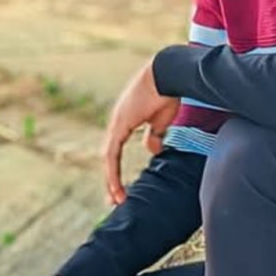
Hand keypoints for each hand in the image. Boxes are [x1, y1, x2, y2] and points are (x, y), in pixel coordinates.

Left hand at [99, 57, 179, 204]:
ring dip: (110, 181)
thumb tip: (152, 149)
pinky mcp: (119, 125)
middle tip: (114, 201)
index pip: (115, 153)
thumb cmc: (167, 93)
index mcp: (124, 124)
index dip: (116, 172)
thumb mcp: (160, 120)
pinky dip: (112, 171)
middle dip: (110, 181)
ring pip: (107, 159)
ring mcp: (115, 124)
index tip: (121, 190)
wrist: (168, 74)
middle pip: (108, 158)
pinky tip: (116, 186)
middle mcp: (116, 125)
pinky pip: (111, 154)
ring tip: (116, 199)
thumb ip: (154, 135)